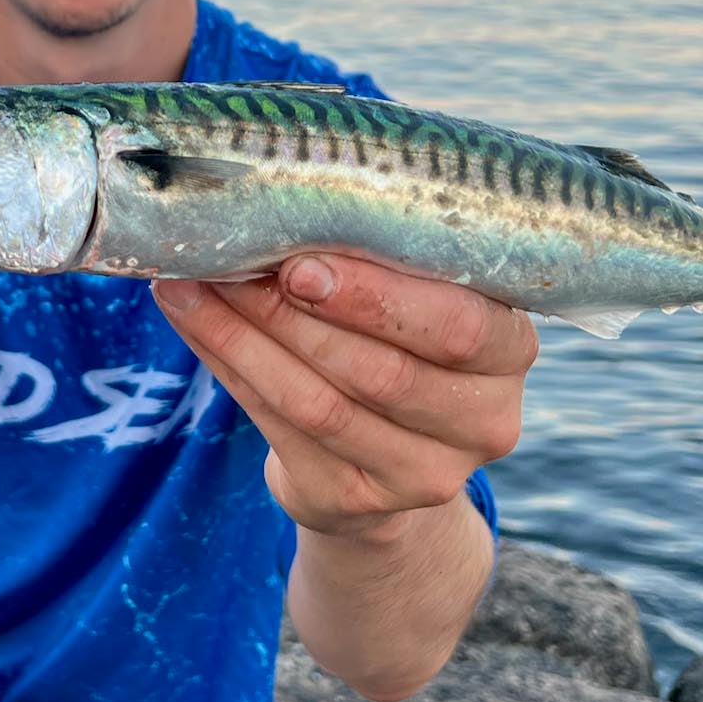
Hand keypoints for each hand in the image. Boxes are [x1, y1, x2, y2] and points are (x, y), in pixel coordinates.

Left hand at [153, 255, 530, 538]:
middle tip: (232, 266)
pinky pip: (284, 431)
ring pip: (323, 404)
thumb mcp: (413, 298)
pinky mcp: (360, 502)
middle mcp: (485, 420)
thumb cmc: (394, 341)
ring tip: (191, 286)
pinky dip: (232, 369)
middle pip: (383, 371)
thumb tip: (276, 199)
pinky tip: (195, 323)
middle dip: (295, 316)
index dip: (376, 298)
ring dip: (245, 339)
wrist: (382, 461)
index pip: (459, 325)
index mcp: (511, 350)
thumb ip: (375, 259)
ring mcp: (427, 474)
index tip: (300, 263)